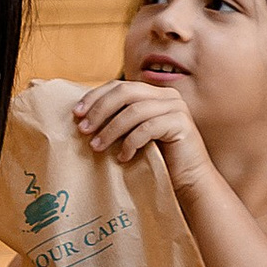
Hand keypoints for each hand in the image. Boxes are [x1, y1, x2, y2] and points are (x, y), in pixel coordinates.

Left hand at [75, 76, 211, 196]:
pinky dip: (131, 142)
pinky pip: (148, 128)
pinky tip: (123, 157)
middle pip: (125, 92)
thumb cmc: (159, 160)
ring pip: (134, 111)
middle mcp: (167, 96)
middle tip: (84, 130)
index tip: (77, 113)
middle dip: (100, 110)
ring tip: (97, 147)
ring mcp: (176, 108)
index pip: (120, 85)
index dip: (95, 96)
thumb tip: (84, 118)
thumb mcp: (135, 135)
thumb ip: (119, 121)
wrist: (190, 181)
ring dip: (111, 129)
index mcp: (154, 94)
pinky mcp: (181, 124)